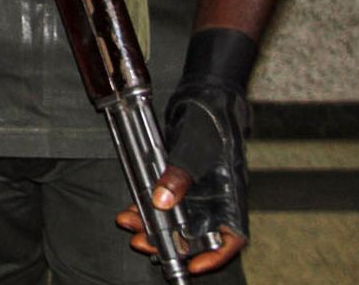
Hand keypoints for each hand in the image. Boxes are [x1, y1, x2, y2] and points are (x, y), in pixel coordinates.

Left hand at [118, 28, 257, 273]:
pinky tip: (128, 210)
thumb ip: (179, 176)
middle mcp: (214, 198)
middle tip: (142, 246)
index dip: (213, 257)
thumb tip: (160, 204)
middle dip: (168, 244)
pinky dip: (146, 207)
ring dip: (151, 226)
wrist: (205, 93)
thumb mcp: (195, 147)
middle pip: (195, 234)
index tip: (192, 267)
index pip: (230, 238)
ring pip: (175, 219)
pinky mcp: (179, 178)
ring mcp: (197, 189)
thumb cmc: (212, 118)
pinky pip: (163, 201)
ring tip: (128, 227)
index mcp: (230, 195)